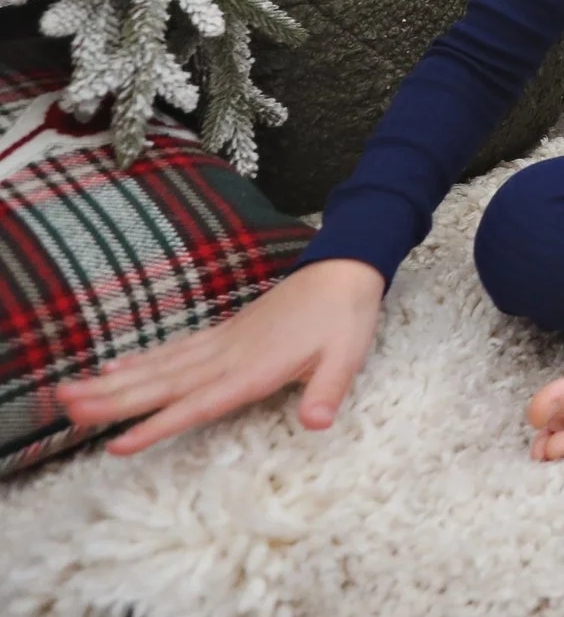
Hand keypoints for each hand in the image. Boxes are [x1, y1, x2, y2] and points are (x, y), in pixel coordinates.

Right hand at [55, 256, 386, 454]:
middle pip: (162, 384)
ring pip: (159, 367)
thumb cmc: (344, 317)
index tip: (117, 445)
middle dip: (114, 401)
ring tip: (70, 393)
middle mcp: (227, 356)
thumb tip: (317, 423)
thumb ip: (327, 390)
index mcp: (253, 369)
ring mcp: (221, 343)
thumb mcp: (346, 355)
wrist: (343, 269)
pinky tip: (115, 367)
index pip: (197, 404)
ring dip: (115, 381)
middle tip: (67, 410)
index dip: (158, 425)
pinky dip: (141, 361)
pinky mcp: (223, 334)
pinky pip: (174, 351)